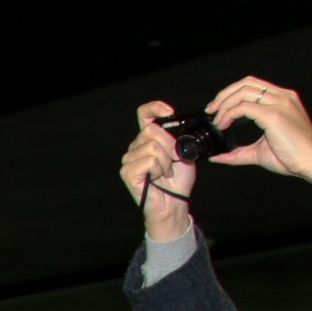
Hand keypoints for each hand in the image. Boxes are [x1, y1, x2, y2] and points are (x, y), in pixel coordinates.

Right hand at [122, 100, 199, 238]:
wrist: (174, 203)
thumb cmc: (177, 180)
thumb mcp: (184, 152)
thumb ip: (178, 138)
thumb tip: (178, 127)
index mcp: (148, 139)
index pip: (144, 114)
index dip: (155, 108)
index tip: (168, 112)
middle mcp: (136, 147)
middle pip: (151, 130)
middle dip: (169, 144)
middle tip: (174, 160)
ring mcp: (129, 160)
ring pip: (151, 147)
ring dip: (165, 161)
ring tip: (165, 172)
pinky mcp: (127, 173)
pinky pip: (148, 161)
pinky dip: (157, 169)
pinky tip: (157, 178)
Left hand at [204, 75, 311, 185]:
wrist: (311, 162)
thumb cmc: (291, 157)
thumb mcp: (259, 152)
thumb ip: (238, 152)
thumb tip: (218, 156)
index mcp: (282, 100)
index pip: (252, 85)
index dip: (231, 93)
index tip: (217, 109)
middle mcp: (282, 97)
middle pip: (246, 83)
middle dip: (224, 95)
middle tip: (211, 110)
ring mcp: (279, 103)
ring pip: (244, 92)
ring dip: (225, 104)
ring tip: (217, 120)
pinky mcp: (274, 115)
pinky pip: (245, 107)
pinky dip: (230, 114)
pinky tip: (224, 125)